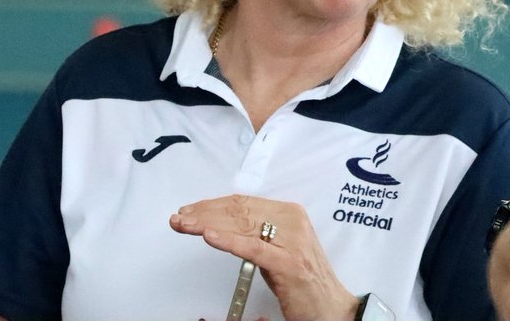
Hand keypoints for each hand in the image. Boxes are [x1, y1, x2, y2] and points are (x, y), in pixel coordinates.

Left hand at [171, 195, 358, 320]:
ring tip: (184, 225)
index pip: (244, 202)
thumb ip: (258, 234)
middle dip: (204, 213)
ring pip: (241, 226)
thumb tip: (223, 225)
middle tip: (178, 218)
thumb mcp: (279, 249)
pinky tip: (208, 236)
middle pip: (239, 211)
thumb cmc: (303, 280)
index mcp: (290, 213)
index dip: (212, 204)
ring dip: (207, 224)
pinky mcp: (287, 263)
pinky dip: (228, 240)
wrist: (331, 307)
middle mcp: (292, 221)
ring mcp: (291, 241)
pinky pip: (252, 248)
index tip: (189, 211)